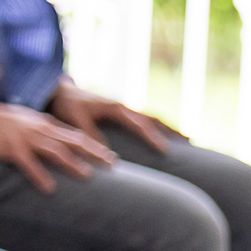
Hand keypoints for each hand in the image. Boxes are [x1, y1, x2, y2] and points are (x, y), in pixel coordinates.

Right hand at [0, 101, 113, 191]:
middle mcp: (37, 129)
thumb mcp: (23, 119)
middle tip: (112, 165)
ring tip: (88, 176)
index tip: (110, 156)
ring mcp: (24, 138)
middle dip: (94, 153)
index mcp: (42, 123)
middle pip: (72, 141)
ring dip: (73, 163)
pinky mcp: (10, 148)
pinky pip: (28, 164)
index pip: (74, 134)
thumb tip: (56, 137)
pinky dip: (40, 176)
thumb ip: (40, 128)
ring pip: (55, 151)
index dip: (94, 146)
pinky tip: (49, 188)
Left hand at [47, 81, 179, 153]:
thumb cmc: (66, 107)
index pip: (140, 125)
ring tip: (187, 141)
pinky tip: (164, 137)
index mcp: (115, 108)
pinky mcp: (121, 111)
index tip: (166, 150)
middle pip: (153, 118)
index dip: (153, 138)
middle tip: (191, 142)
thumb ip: (91, 137)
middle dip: (172, 130)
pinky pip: (144, 119)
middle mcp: (123, 106)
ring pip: (151, 117)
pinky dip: (157, 127)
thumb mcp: (75, 122)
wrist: (58, 92)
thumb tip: (110, 158)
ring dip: (168, 128)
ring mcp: (124, 108)